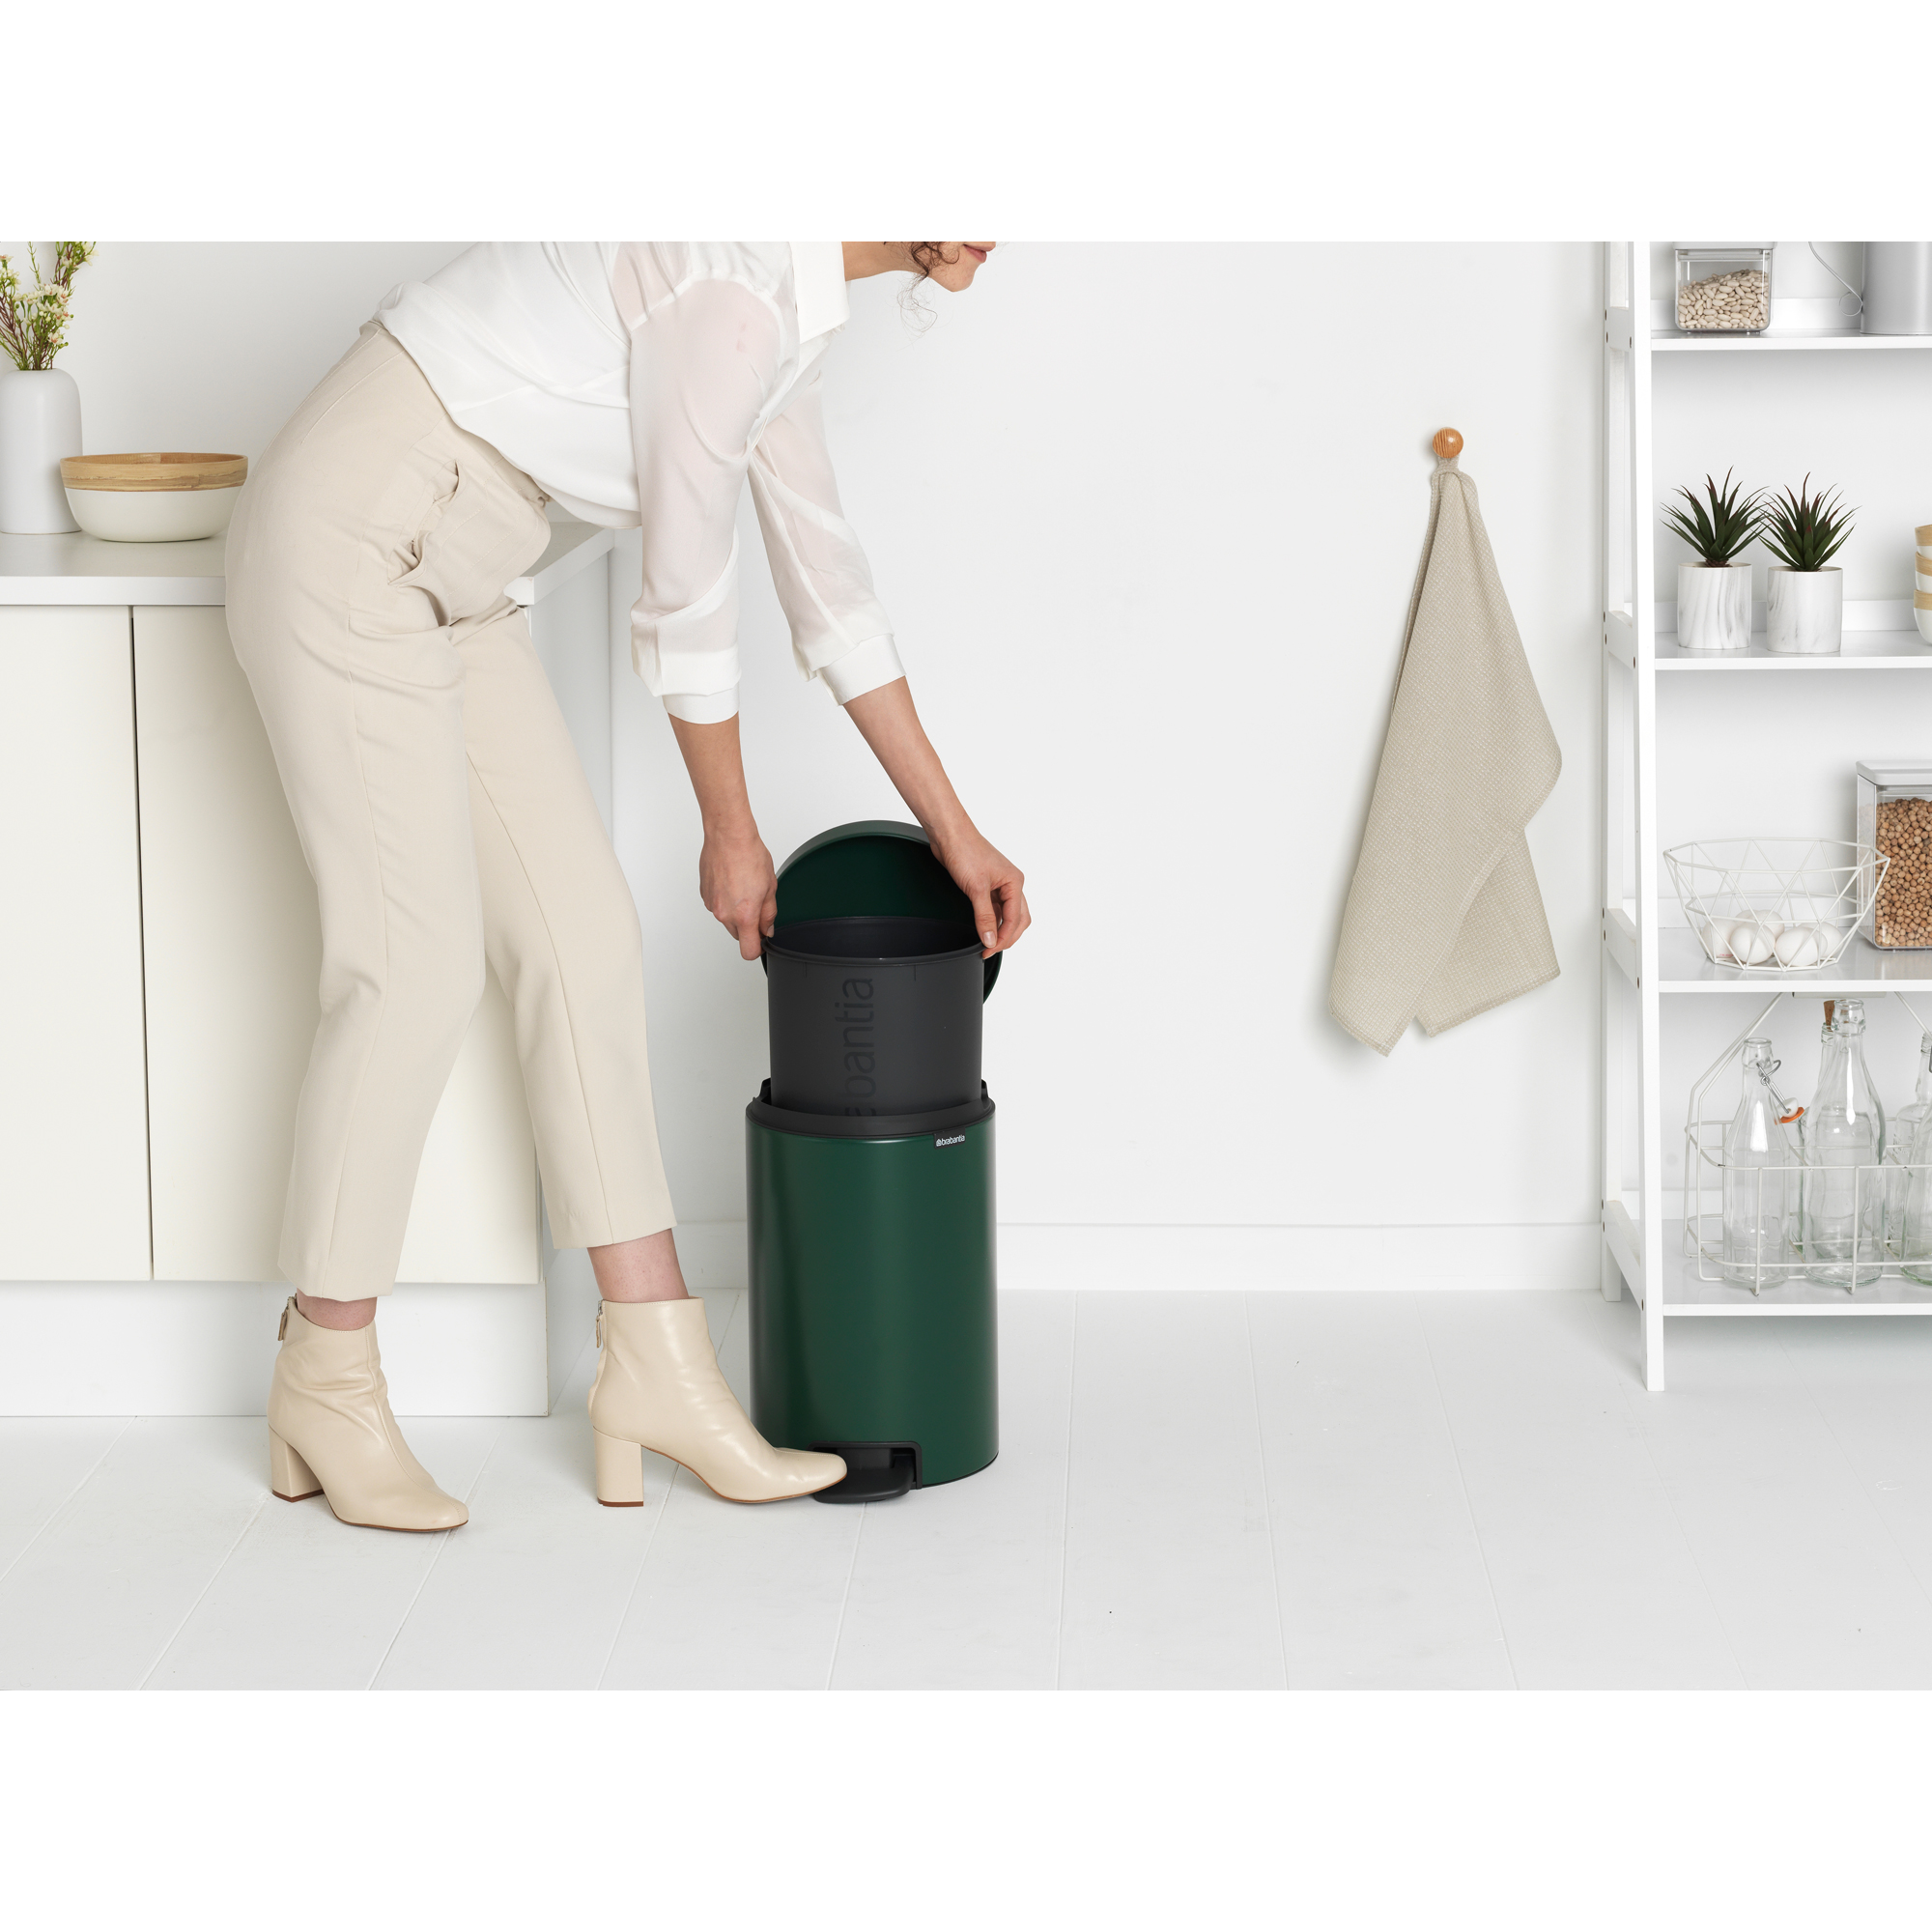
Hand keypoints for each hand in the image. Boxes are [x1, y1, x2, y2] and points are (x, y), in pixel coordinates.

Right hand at [698, 827, 776, 960]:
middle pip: (738, 935)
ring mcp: (712, 905)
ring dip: (736, 912)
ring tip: (744, 888)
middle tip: (757, 903)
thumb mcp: (770, 887)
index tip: (762, 940)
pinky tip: (732, 883)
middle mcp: (725, 914)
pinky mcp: (704, 895)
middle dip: (748, 926)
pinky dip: (726, 900)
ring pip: (727, 919)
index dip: (758, 948)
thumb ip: (768, 914)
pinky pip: (718, 906)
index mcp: (744, 915)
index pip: (748, 951)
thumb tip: (766, 928)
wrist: (728, 837)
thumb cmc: (749, 856)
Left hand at [933, 829, 1029, 957]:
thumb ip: (984, 917)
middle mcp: (1011, 884)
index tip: (989, 949)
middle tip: (990, 950)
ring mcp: (1000, 885)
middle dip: (1007, 937)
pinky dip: (992, 920)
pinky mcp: (987, 885)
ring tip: (987, 943)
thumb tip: (990, 939)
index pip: (1015, 919)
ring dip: (1000, 929)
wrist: (949, 835)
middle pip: (1018, 919)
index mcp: (1015, 882)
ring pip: (1008, 915)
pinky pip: (995, 908)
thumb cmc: (966, 851)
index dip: (1003, 938)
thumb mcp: (976, 888)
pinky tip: (984, 928)